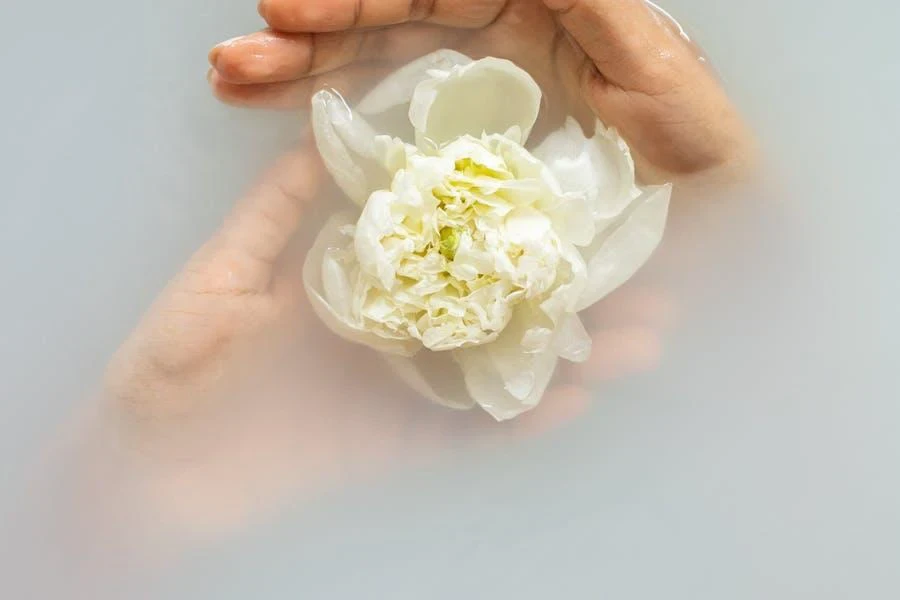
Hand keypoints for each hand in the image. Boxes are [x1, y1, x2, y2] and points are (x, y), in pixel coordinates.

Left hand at [100, 141, 673, 541]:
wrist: (153, 469)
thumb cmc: (174, 364)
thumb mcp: (224, 272)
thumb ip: (278, 212)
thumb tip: (323, 138)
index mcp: (359, 278)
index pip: (448, 244)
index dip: (505, 225)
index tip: (567, 203)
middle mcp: (396, 328)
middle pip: (491, 305)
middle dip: (563, 291)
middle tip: (639, 277)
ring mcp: (403, 388)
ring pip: (498, 366)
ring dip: (566, 354)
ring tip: (636, 341)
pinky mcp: (398, 444)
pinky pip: (468, 432)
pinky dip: (518, 422)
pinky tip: (571, 402)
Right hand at [208, 0, 754, 180]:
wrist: (718, 227)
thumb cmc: (698, 150)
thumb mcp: (650, 61)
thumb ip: (587, 2)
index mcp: (531, 11)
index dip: (355, 1)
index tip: (286, 13)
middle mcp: (498, 45)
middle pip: (386, 25)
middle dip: (310, 40)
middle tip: (236, 61)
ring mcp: (483, 99)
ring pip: (380, 69)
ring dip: (306, 75)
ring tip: (234, 82)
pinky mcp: (477, 152)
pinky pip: (403, 126)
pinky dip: (349, 121)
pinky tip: (294, 120)